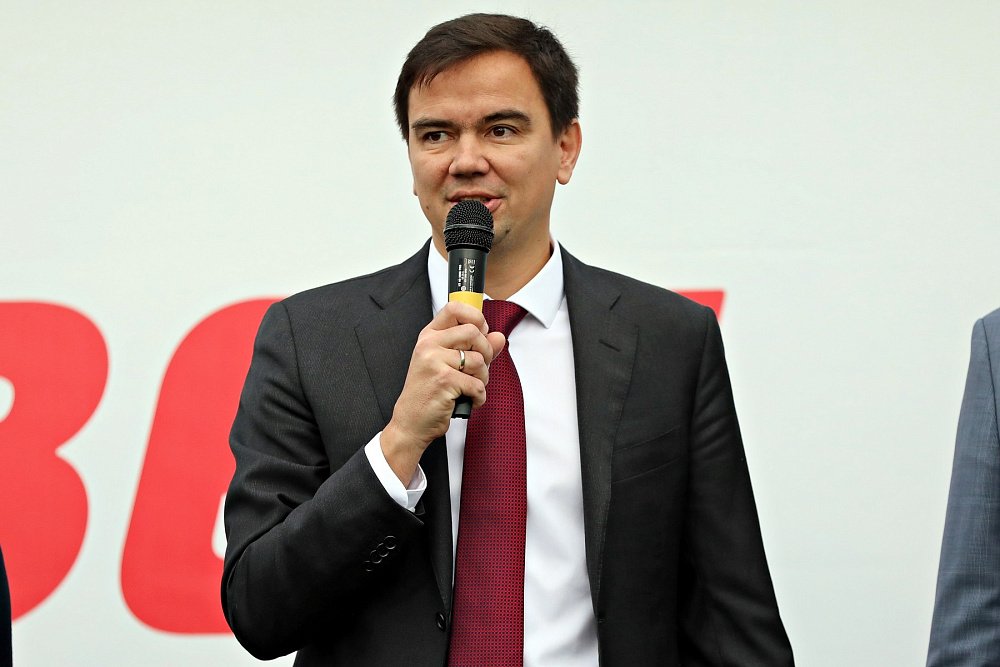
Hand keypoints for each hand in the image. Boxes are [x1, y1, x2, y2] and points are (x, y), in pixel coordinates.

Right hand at [380, 301, 505, 483]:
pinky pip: (477, 383)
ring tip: (470, 387)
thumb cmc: (428, 392)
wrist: (411, 421)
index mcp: (430, 336)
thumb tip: (499, 337)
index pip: (454, 308)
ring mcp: (434, 361)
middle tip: (479, 368)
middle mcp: (429, 344)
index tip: (481, 331)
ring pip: (478, 359)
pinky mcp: (443, 380)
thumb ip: (475, 348)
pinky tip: (469, 399)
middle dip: (486, 352)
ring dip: (482, 378)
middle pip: (473, 332)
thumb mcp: (449, 364)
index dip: (475, 316)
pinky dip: (479, 396)